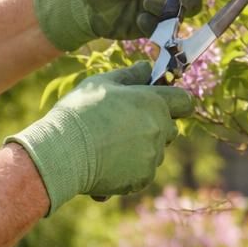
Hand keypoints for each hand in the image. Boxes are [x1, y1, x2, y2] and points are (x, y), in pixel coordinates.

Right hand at [4, 61, 195, 212]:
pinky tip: (103, 164)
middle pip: (171, 128)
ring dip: (140, 149)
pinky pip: (142, 173)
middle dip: (155, 126)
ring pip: (155, 152)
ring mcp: (152, 157)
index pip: (185, 101)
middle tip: (124, 125)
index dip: (176, 102)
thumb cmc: (80, 112)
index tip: (161, 103)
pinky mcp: (142, 179)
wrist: (63, 152)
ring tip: (108, 146)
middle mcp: (159, 130)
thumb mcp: (102, 83)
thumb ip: (130, 75)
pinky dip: (128, 170)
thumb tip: (147, 67)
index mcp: (153, 102)